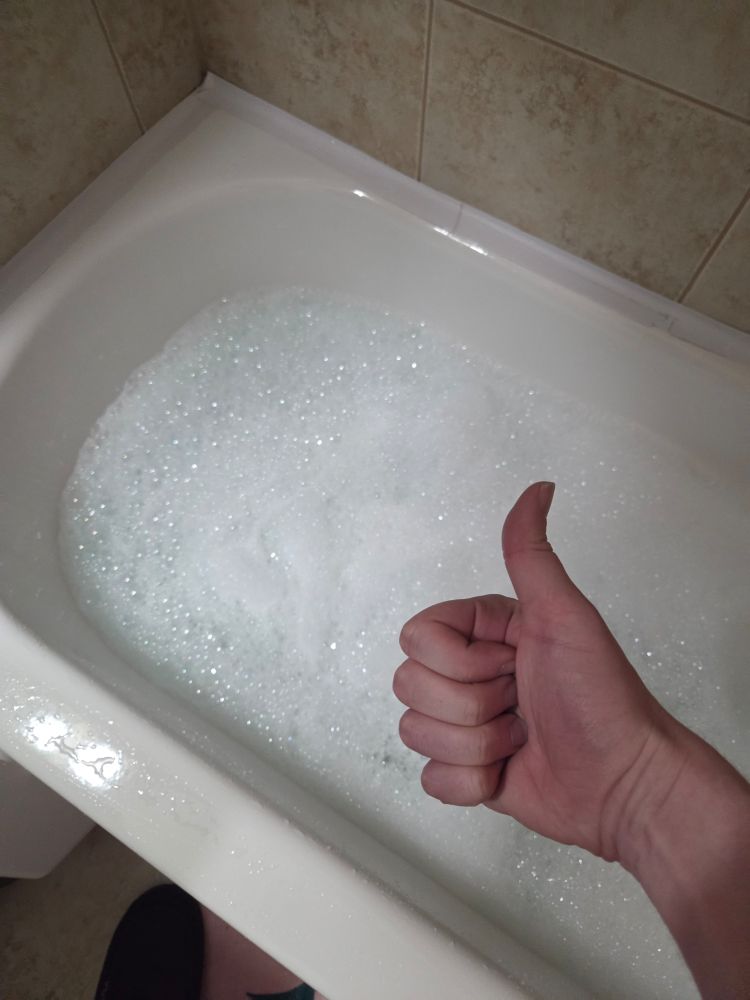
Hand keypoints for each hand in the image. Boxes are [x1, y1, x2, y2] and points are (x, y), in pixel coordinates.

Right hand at [395, 482, 749, 998]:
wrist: (623, 781)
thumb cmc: (603, 697)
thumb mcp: (566, 616)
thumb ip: (532, 555)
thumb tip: (538, 489)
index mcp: (480, 633)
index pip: (417, 636)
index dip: (459, 660)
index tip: (510, 662)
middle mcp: (466, 674)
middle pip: (409, 685)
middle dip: (472, 705)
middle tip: (521, 702)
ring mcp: (463, 724)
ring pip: (415, 732)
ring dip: (477, 744)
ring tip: (521, 736)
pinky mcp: (464, 771)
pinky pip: (431, 779)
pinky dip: (472, 782)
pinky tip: (508, 771)